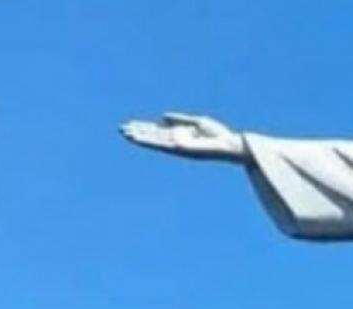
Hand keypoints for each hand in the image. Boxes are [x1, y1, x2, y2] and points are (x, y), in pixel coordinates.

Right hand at [120, 113, 245, 161]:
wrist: (230, 143)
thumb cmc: (219, 134)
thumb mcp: (197, 122)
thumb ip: (180, 120)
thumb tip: (162, 116)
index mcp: (181, 135)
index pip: (158, 131)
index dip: (145, 128)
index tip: (130, 125)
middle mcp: (177, 142)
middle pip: (154, 137)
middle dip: (139, 133)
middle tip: (122, 130)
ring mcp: (179, 146)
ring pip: (155, 141)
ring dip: (141, 138)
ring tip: (126, 134)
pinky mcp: (182, 149)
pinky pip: (163, 144)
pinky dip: (151, 141)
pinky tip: (141, 138)